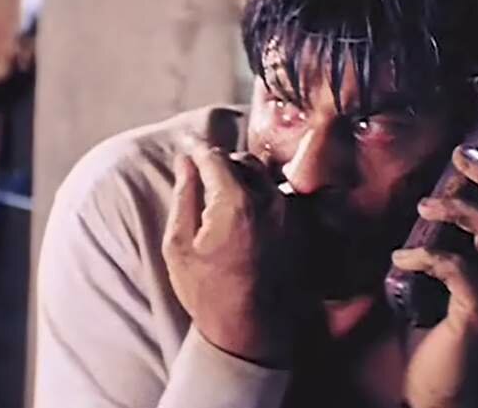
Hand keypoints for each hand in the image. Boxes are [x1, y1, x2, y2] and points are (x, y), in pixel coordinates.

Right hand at [162, 145, 291, 365]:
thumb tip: (185, 162)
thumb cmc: (208, 292)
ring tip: (221, 194)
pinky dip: (258, 193)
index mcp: (235, 203)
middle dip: (219, 163)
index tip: (186, 147)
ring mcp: (287, 214)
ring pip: (262, 175)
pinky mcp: (298, 226)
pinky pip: (276, 195)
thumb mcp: (179, 245)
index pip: (214, 157)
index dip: (196, 149)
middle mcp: (268, 201)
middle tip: (200, 176)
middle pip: (241, 160)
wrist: (249, 330)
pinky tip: (243, 211)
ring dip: (241, 176)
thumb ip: (184, 196)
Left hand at [393, 145, 477, 407]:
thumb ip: (433, 252)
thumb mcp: (432, 288)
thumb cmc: (434, 344)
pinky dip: (428, 257)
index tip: (463, 153)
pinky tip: (399, 261)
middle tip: (460, 155)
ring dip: (461, 210)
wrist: (440, 398)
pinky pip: (462, 270)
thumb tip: (411, 215)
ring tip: (424, 208)